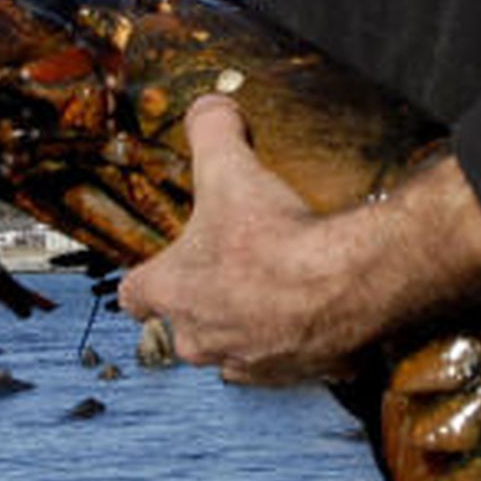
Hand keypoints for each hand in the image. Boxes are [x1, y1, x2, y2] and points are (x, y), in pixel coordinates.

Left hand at [117, 95, 374, 383]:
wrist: (345, 283)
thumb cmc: (275, 237)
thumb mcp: (230, 166)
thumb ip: (210, 129)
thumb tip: (208, 106)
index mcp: (173, 292)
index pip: (134, 296)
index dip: (150, 277)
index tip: (168, 265)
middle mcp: (200, 337)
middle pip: (183, 329)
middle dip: (203, 304)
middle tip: (234, 271)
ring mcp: (247, 361)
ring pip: (232, 351)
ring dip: (246, 328)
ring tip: (276, 292)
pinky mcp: (293, 374)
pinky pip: (284, 363)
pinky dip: (295, 343)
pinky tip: (314, 312)